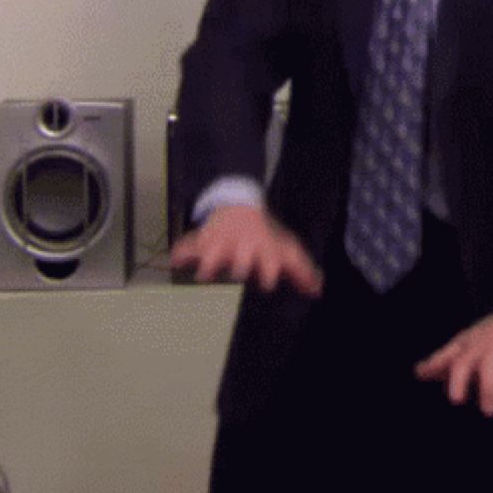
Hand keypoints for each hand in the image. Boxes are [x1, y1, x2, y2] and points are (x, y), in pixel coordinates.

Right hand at [169, 205, 322, 295]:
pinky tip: (175, 259)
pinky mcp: (204, 240)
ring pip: (213, 250)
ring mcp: (222, 242)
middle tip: (240, 272)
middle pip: (241, 257)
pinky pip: (188, 245)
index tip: (268, 283)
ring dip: (208, 262)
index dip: (269, 271)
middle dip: (241, 264)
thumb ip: (301, 270)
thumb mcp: (286, 248)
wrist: (240, 202)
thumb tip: (317, 289)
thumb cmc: (266, 235)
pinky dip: (182, 251)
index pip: (268, 261)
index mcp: (262, 249)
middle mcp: (242, 246)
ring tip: (202, 274)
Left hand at [414, 313, 492, 415]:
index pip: (461, 363)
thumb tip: (417, 372)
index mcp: (472, 347)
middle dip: (488, 393)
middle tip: (488, 412)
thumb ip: (441, 361)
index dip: (457, 381)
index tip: (456, 400)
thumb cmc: (484, 339)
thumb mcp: (462, 345)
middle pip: (488, 371)